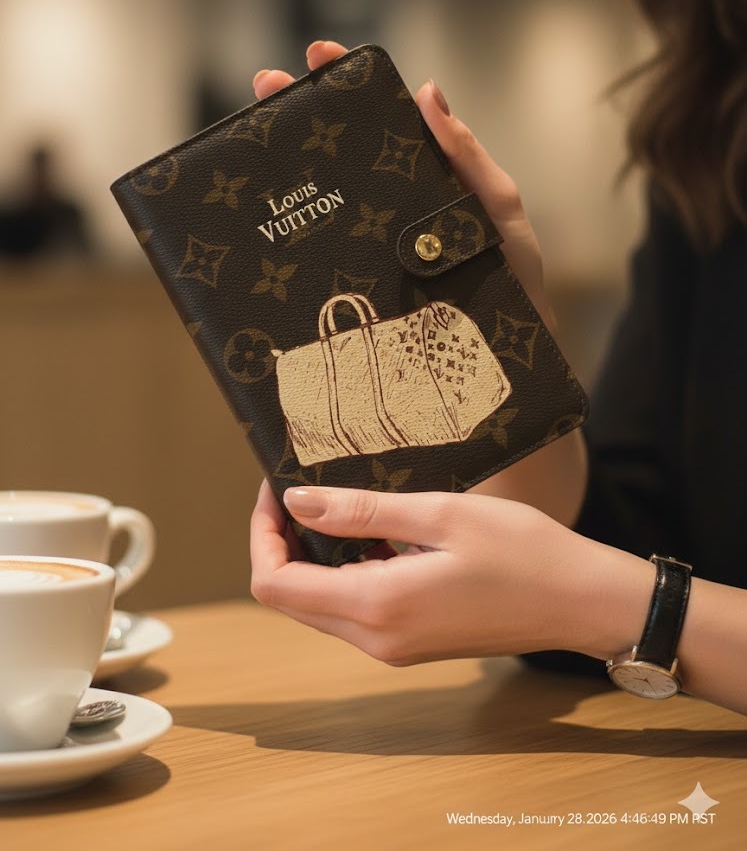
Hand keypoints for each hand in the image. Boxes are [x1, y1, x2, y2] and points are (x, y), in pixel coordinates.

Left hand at [250, 481, 651, 665]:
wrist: (581, 602)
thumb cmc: (522, 551)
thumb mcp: (440, 514)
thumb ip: (362, 512)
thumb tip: (296, 502)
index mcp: (378, 605)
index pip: (275, 584)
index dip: (261, 535)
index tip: (276, 488)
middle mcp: (377, 638)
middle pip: (290, 597)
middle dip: (282, 542)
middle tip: (299, 489)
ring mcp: (394, 647)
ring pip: (319, 604)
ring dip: (314, 557)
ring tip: (339, 504)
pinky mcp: (411, 643)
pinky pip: (354, 610)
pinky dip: (345, 572)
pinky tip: (377, 535)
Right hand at [253, 40, 554, 329]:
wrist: (507, 355)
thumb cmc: (514, 277)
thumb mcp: (499, 209)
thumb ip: (468, 156)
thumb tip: (429, 91)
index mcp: (427, 177)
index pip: (385, 119)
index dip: (351, 84)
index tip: (318, 54)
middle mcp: (394, 205)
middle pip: (343, 151)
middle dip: (302, 112)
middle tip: (265, 85)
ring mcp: (375, 243)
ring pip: (328, 196)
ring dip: (291, 167)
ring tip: (255, 138)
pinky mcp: (363, 281)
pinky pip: (327, 249)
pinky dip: (298, 230)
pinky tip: (271, 217)